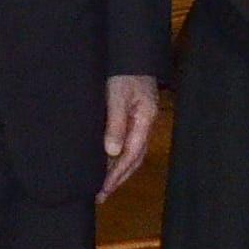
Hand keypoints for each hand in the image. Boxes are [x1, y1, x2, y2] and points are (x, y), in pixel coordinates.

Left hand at [100, 74, 159, 200]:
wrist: (132, 52)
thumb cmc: (124, 72)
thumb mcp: (117, 95)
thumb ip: (115, 123)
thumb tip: (112, 152)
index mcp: (145, 120)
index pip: (131, 154)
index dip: (116, 174)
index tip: (102, 189)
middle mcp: (146, 124)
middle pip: (135, 158)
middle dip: (119, 179)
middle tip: (101, 195)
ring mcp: (143, 121)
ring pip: (133, 153)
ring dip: (120, 170)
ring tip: (104, 185)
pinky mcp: (135, 117)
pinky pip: (130, 143)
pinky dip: (119, 157)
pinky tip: (108, 162)